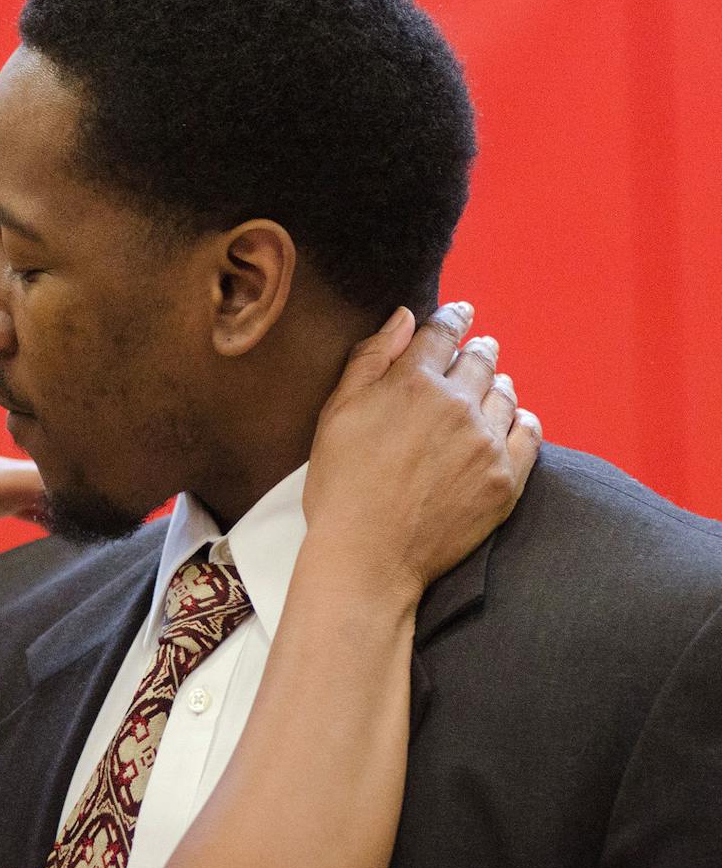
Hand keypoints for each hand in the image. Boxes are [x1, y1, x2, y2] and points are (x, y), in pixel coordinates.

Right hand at [303, 302, 540, 599]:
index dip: (453, 318)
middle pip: (480, 360)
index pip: (442, 334)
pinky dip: (522, 421)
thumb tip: (404, 318)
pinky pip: (529, 434)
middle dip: (478, 349)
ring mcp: (486, 442)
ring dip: (498, 384)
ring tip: (493, 386)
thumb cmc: (341, 484)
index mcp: (413, 381)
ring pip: (505, 394)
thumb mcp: (337, 413)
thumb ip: (371, 359)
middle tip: (479, 349)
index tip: (462, 313)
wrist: (368, 554)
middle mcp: (457, 404)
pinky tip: (514, 422)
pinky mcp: (506, 479)